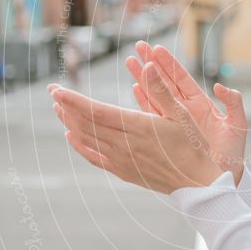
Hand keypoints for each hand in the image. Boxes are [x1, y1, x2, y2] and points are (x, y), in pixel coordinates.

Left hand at [46, 77, 222, 193]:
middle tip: (52, 92)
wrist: (198, 183)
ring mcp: (122, 160)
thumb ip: (160, 90)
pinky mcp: (123, 171)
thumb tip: (148, 65)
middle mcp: (125, 145)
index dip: (74, 100)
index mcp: (139, 128)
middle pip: (87, 124)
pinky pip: (94, 157)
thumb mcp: (182, 114)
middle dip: (66, 107)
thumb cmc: (194, 146)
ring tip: (58, 108)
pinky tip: (71, 136)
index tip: (57, 90)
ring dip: (70, 122)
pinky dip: (79, 145)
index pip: (97, 112)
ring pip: (87, 139)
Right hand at [126, 42, 247, 184]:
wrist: (222, 179)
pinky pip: (152, 114)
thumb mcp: (237, 126)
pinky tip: (134, 88)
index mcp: (201, 104)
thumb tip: (221, 86)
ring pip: (155, 95)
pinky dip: (143, 101)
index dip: (170, 64)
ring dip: (143, 78)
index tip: (157, 48)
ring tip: (130, 61)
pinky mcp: (167, 134)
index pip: (182, 79)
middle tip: (139, 46)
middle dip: (152, 64)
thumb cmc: (232, 154)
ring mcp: (174, 122)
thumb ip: (233, 104)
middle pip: (165, 82)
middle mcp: (185, 110)